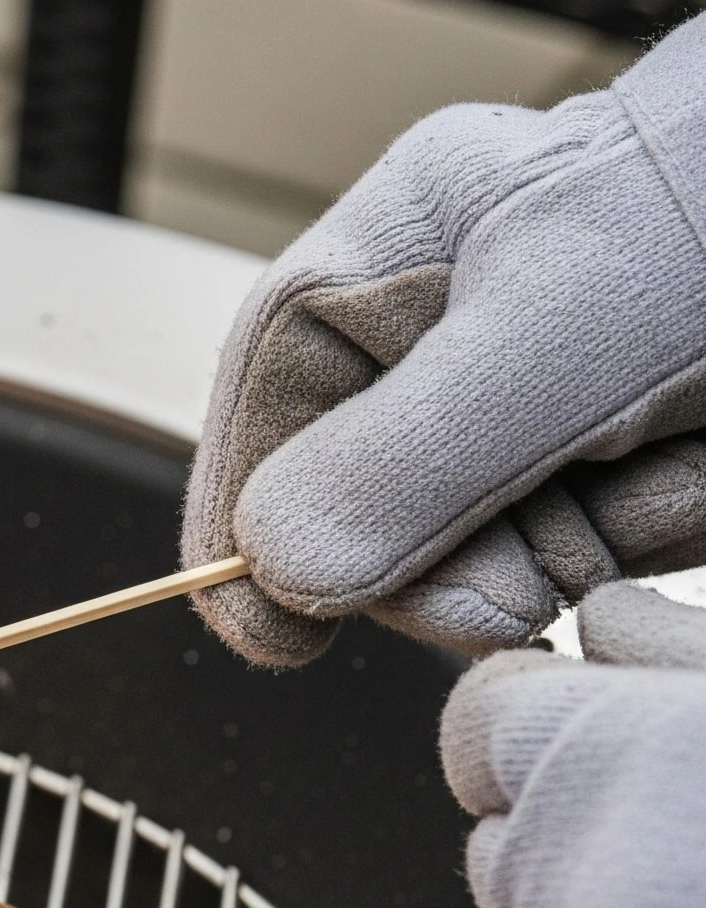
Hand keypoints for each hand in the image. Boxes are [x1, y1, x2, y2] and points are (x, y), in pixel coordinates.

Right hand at [186, 15, 705, 666]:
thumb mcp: (564, 326)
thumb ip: (411, 454)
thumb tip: (277, 567)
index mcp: (381, 271)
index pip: (258, 420)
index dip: (245, 533)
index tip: (274, 636)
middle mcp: (433, 352)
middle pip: (363, 525)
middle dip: (462, 559)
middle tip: (548, 542)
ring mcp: (516, 421)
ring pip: (481, 559)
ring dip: (576, 549)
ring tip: (659, 461)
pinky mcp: (598, 473)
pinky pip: (575, 564)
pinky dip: (642, 542)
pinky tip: (685, 471)